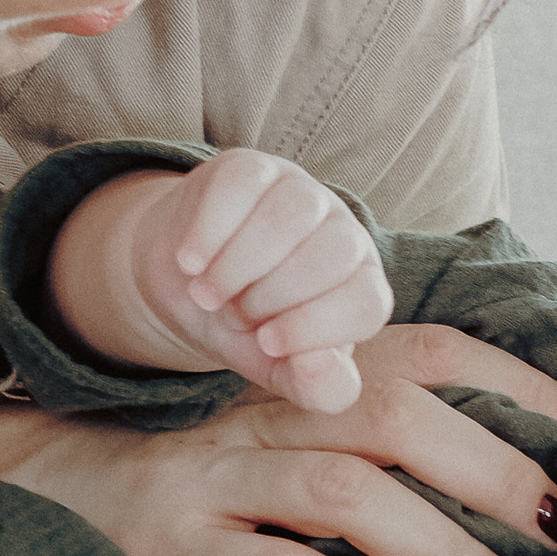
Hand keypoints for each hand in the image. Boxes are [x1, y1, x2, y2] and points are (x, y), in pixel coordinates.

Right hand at [0, 321, 556, 555]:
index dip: (520, 384)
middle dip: (494, 471)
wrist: (54, 479)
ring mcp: (220, 475)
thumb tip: (524, 485)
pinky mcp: (179, 544)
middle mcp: (269, 410)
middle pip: (396, 417)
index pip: (431, 353)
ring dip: (435, 544)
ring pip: (342, 493)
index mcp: (308, 374)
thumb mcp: (296, 429)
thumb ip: (385, 439)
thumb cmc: (212, 466)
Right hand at [49, 152, 392, 410]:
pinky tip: (191, 262)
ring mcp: (301, 193)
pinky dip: (211, 231)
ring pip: (291, 215)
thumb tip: (318, 364)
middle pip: (333, 253)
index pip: (367, 302)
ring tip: (209, 294)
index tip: (267, 343)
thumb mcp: (282, 372)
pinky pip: (243, 185)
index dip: (317, 327)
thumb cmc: (250, 333)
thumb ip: (316, 386)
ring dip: (242, 264)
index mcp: (362, 287)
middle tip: (237, 315)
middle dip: (274, 296)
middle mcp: (343, 233)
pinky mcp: (252, 169)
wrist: (189, 290)